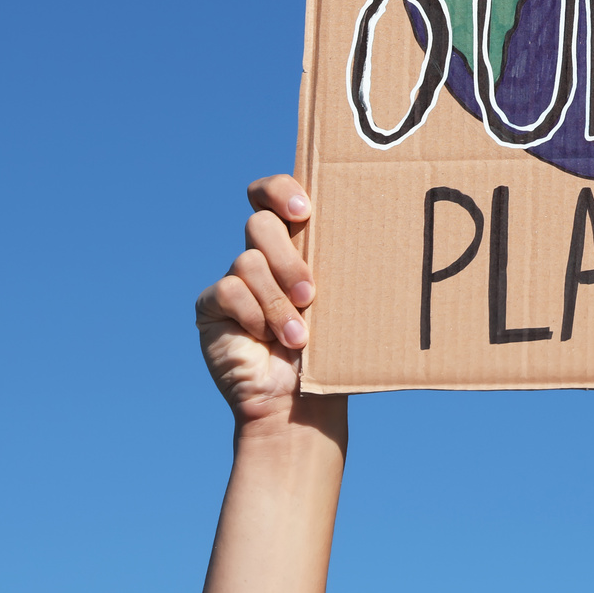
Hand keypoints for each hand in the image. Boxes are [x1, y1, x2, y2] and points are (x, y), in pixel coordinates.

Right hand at [195, 174, 319, 428]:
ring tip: (297, 336)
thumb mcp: (343, 302)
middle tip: (310, 294)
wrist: (302, 402)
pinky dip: (253, 315)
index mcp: (294, 244)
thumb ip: (343, 265)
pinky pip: (228, 290)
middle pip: (259, 224)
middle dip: (287, 259)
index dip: (280, 191)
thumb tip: (382, 230)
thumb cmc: (332, 350)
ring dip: (276, 301)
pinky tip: (266, 340)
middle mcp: (261, 256)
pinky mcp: (211, 306)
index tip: (304, 212)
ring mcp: (234, 280)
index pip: (272, 194)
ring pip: (248, 261)